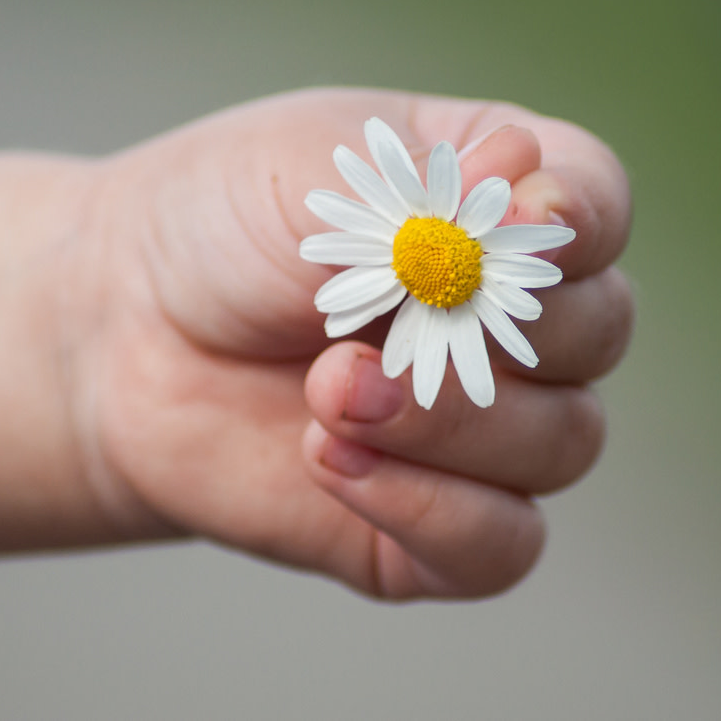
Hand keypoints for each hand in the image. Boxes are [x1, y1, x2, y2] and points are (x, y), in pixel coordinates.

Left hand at [66, 88, 632, 599]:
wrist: (122, 334)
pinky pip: (502, 546)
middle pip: (599, 331)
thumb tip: (534, 187)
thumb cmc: (218, 229)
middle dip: (492, 330)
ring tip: (327, 390)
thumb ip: (417, 190)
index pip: (593, 204)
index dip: (579, 217)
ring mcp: (482, 424)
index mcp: (494, 202)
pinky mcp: (433, 522)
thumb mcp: (300, 174)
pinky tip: (333, 464)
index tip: (522, 222)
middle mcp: (510, 315)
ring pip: (564, 443)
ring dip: (448, 420)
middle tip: (375, 326)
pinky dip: (434, 512)